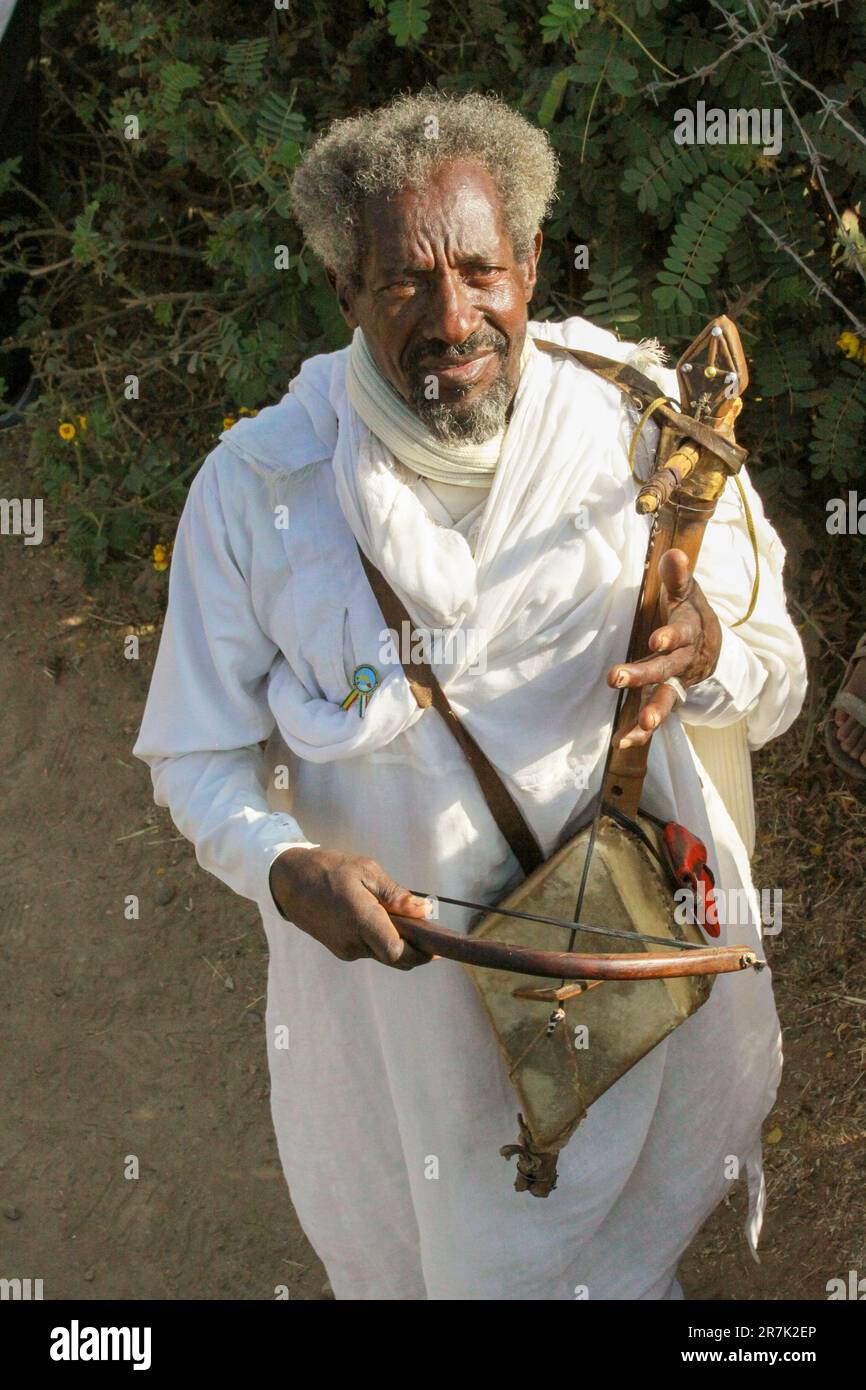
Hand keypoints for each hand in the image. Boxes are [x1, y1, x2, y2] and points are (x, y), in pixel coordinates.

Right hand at [269, 846, 432, 969]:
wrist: (289, 881)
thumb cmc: (328, 869)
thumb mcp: (366, 870)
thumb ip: (396, 895)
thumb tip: (425, 911)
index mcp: (360, 920)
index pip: (396, 952)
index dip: (420, 952)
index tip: (435, 943)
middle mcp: (352, 942)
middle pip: (394, 959)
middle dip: (415, 951)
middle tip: (428, 932)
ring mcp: (344, 949)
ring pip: (382, 956)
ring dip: (398, 944)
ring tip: (403, 919)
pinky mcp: (339, 950)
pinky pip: (369, 951)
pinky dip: (382, 941)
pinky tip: (383, 921)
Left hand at [607, 548, 721, 749]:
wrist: (713, 645)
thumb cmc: (691, 612)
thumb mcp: (688, 593)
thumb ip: (678, 578)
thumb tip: (674, 555)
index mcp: (690, 633)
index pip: (682, 634)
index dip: (671, 637)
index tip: (656, 640)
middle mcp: (685, 661)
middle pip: (667, 669)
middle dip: (644, 675)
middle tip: (617, 677)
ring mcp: (677, 682)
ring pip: (667, 697)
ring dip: (654, 711)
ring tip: (642, 726)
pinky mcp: (667, 696)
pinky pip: (656, 714)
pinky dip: (642, 732)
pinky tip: (624, 742)